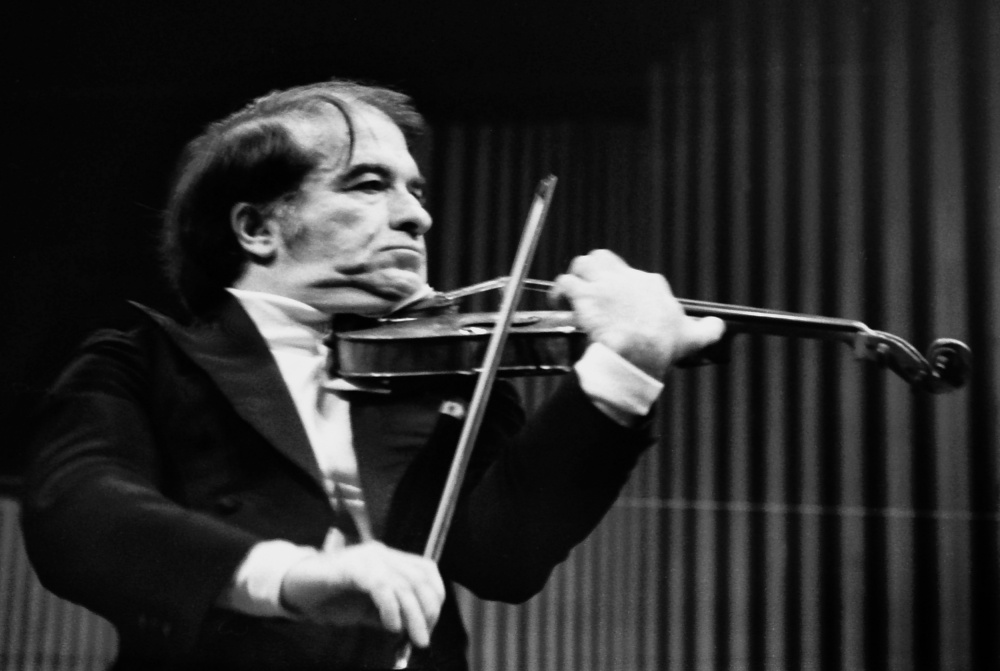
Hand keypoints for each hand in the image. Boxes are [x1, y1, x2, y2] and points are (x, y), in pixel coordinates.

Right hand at [280, 532, 444, 647]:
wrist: (294, 588)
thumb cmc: (331, 598)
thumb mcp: (368, 609)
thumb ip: (392, 614)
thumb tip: (415, 629)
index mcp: (389, 559)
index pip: (426, 570)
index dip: (435, 598)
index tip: (430, 625)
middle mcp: (382, 553)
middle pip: (419, 579)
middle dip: (427, 611)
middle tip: (423, 637)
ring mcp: (368, 557)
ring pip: (404, 585)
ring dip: (414, 616)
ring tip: (412, 638)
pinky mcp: (353, 567)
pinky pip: (382, 587)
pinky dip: (391, 609)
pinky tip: (390, 626)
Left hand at [551, 250, 725, 378]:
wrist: (640, 352)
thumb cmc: (662, 346)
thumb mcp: (691, 337)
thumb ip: (707, 330)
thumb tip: (719, 326)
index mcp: (650, 285)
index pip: (634, 277)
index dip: (623, 290)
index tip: (619, 308)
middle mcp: (627, 278)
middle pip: (605, 260)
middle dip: (595, 271)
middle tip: (590, 290)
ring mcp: (605, 284)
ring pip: (583, 264)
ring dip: (575, 277)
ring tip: (570, 292)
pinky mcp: (586, 295)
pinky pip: (566, 282)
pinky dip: (559, 291)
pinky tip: (558, 302)